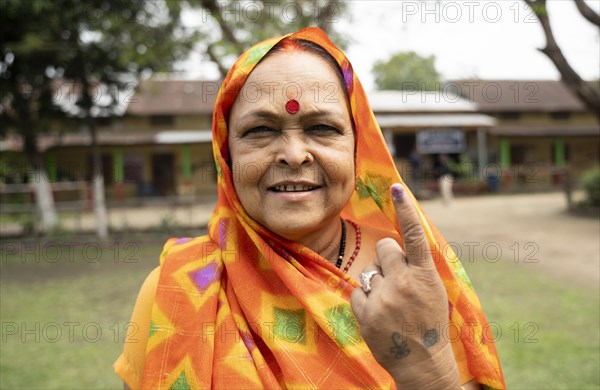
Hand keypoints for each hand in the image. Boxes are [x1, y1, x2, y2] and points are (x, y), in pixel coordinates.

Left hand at [350, 183, 460, 387]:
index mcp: (425, 276)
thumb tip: (399, 246)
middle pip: (384, 248)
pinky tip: (379, 314)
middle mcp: (404, 283)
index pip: (415, 236)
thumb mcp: (433, 291)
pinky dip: (365, 300)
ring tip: (390, 304)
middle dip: (387, 257)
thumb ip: (417, 268)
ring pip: (369, 271)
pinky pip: (357, 291)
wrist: (421, 362)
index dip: (406, 210)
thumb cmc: (428, 323)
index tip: (397, 188)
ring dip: (377, 282)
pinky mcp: (366, 313)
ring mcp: (383, 298)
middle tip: (396, 278)